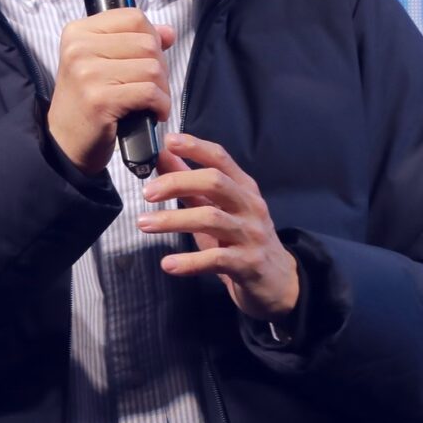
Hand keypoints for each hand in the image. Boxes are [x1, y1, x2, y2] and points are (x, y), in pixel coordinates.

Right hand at [46, 8, 175, 174]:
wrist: (65, 143)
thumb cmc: (87, 102)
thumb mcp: (104, 64)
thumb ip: (134, 42)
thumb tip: (168, 32)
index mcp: (78, 32)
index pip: (133, 17)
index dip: (151, 38)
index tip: (146, 61)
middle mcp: (79, 48)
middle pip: (147, 43)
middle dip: (160, 68)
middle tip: (152, 88)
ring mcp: (87, 74)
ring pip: (152, 68)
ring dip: (163, 89)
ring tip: (152, 103)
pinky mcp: (99, 100)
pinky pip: (150, 93)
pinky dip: (161, 105)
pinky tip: (154, 114)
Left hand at [136, 133, 298, 323]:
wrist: (277, 282)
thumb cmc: (241, 240)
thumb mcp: (218, 209)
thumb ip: (190, 185)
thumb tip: (162, 157)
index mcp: (243, 188)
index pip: (220, 158)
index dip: (195, 146)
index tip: (168, 140)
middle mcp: (249, 206)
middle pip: (215, 182)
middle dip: (178, 183)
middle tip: (147, 192)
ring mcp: (251, 234)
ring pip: (211, 218)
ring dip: (174, 220)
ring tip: (144, 224)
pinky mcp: (248, 263)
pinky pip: (216, 259)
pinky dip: (189, 261)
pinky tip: (168, 264)